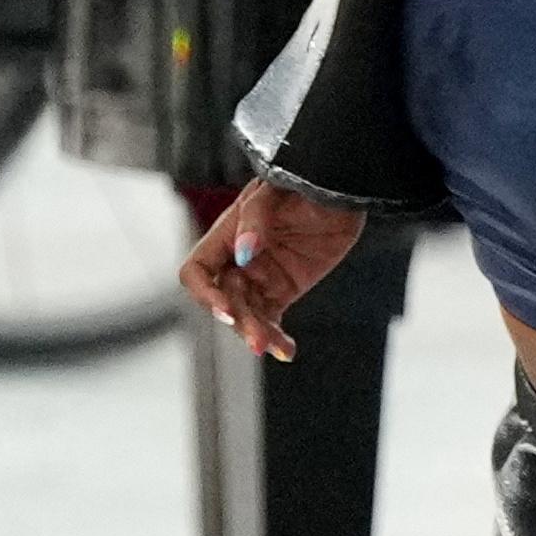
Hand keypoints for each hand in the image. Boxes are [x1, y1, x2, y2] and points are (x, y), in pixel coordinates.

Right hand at [180, 180, 360, 358]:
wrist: (339, 191)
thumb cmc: (300, 184)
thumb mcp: (274, 193)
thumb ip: (256, 219)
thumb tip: (243, 252)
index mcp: (224, 237)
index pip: (197, 272)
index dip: (205, 293)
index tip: (225, 308)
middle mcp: (236, 262)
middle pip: (225, 301)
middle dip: (239, 320)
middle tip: (257, 338)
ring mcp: (259, 278)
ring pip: (247, 316)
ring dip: (258, 334)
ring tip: (276, 348)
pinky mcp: (282, 290)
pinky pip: (272, 320)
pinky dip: (278, 338)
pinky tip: (287, 352)